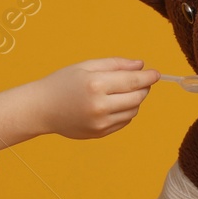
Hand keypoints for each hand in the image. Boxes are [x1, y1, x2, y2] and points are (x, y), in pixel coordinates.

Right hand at [34, 58, 159, 139]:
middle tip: (139, 81)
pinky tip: (112, 104)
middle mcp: (100, 106)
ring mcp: (100, 123)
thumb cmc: (62, 83)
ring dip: (134, 100)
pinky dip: (125, 112)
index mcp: (96, 84)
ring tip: (121, 92)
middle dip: (143, 88)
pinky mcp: (99, 133)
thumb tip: (141, 66)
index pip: (133, 81)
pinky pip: (123, 122)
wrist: (41, 109)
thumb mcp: (86, 66)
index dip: (148, 77)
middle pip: (137, 98)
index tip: (156, 73)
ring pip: (133, 111)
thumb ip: (115, 64)